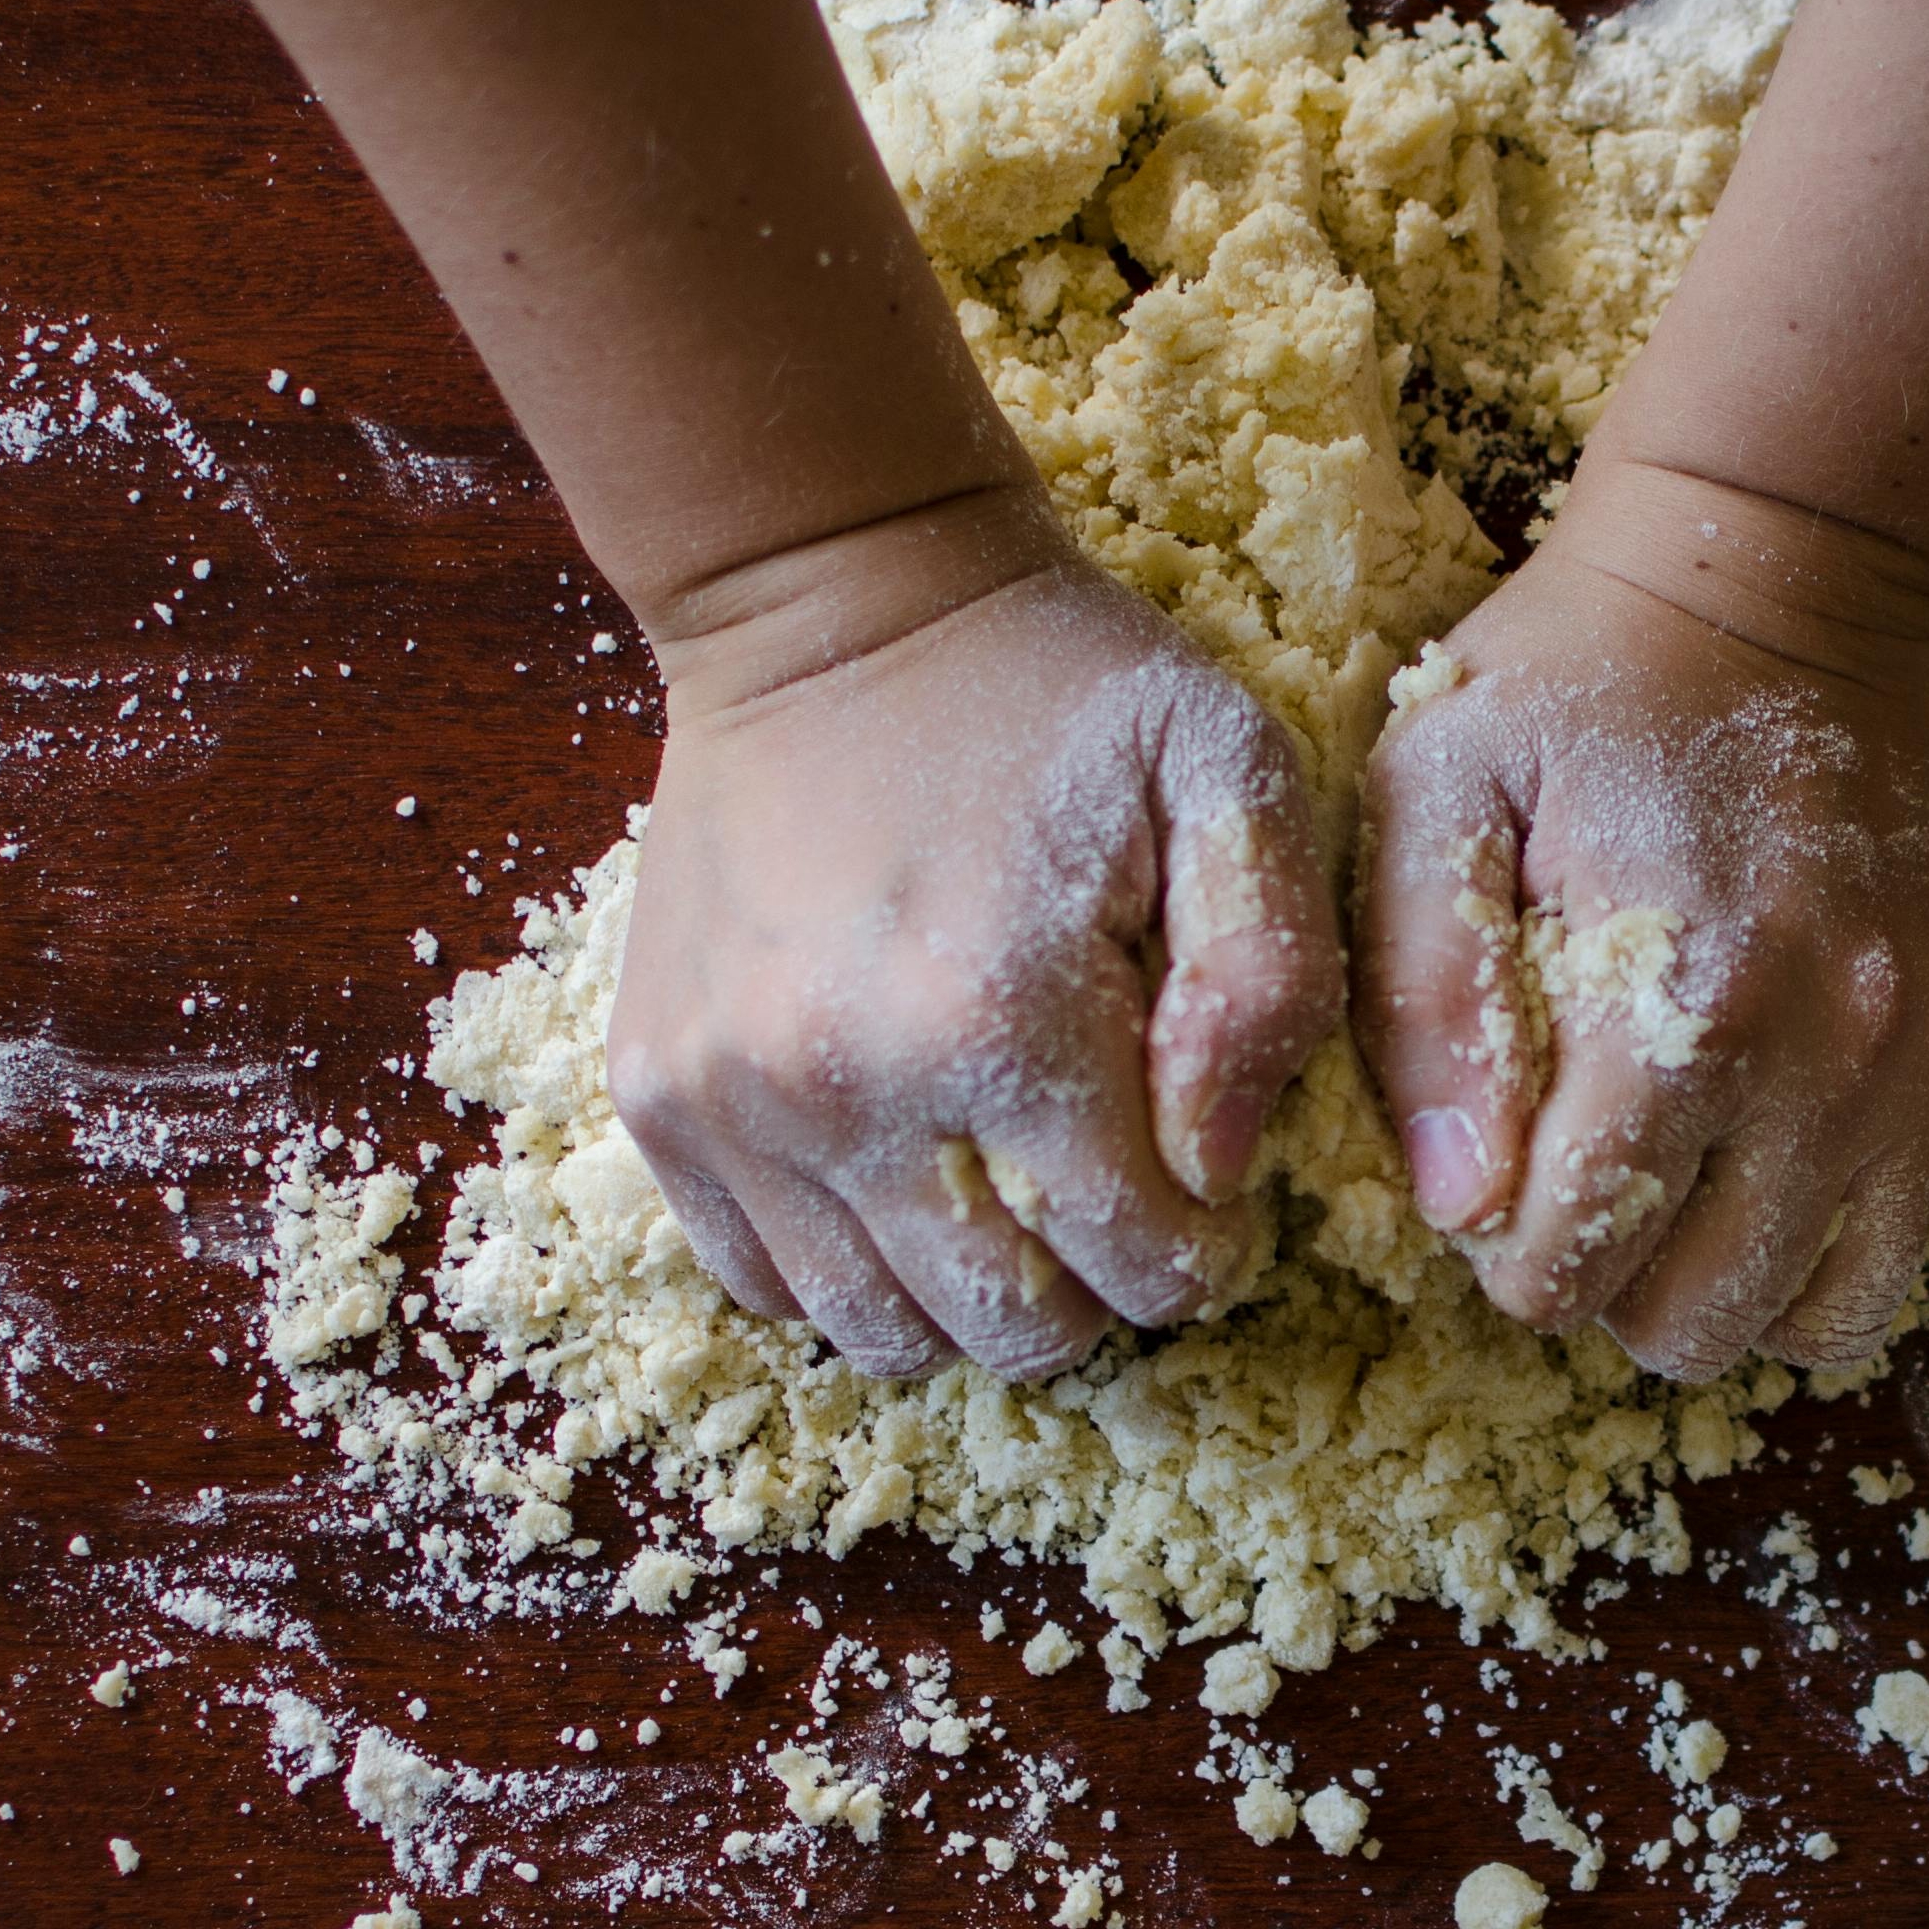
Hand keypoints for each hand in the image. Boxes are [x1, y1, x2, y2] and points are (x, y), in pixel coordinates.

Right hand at [608, 493, 1342, 1379]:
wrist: (833, 595)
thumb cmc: (1057, 689)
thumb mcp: (1230, 776)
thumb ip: (1269, 980)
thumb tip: (1218, 1168)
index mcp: (998, 1018)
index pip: (1141, 1263)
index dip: (1204, 1251)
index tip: (1209, 1186)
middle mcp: (841, 1086)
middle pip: (1010, 1328)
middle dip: (1096, 1294)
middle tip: (1117, 1199)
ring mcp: (729, 1102)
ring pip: (879, 1333)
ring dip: (972, 1302)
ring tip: (1014, 1201)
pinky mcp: (659, 1096)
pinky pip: (762, 1281)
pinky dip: (850, 1271)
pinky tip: (908, 1184)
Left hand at [1354, 462, 1928, 1382]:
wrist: (1790, 570)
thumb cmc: (1579, 679)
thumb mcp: (1438, 792)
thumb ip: (1426, 1006)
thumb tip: (1459, 1202)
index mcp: (1684, 1006)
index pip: (1572, 1267)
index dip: (1502, 1250)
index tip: (1491, 1170)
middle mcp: (1830, 1062)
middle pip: (1693, 1321)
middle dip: (1604, 1283)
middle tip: (1569, 1179)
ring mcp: (1922, 1067)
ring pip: (1817, 1319)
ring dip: (1717, 1288)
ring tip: (1663, 1187)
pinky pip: (1900, 1250)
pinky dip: (1814, 1250)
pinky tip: (1749, 1161)